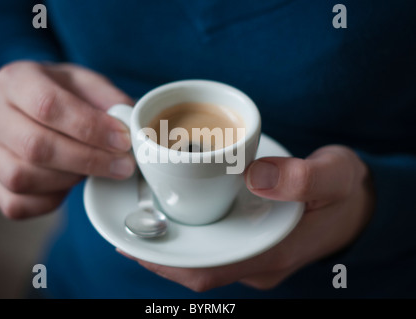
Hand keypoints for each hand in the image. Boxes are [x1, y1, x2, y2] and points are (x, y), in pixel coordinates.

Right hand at [0, 61, 134, 218]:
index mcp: (16, 79)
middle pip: (35, 146)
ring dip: (69, 179)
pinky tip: (69, 186)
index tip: (123, 141)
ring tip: (93, 170)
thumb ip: (111, 102)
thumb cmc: (68, 96)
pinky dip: (49, 202)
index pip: (48, 105)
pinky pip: (16, 205)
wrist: (40, 108)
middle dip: (88, 160)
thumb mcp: (91, 86)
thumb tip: (131, 126)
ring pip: (22, 178)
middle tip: (123, 165)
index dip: (90, 128)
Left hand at [117, 145, 374, 291]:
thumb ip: (302, 177)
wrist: (358, 203)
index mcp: (273, 251)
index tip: (133, 244)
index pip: (209, 269)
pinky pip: (213, 246)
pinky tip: (173, 216)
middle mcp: (258, 260)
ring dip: (170, 244)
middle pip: (197, 266)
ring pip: (203, 256)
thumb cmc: (344, 191)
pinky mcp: (253, 242)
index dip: (167, 262)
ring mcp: (255, 254)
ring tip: (139, 222)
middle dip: (158, 253)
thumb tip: (255, 177)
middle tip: (125, 228)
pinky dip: (189, 235)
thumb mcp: (333, 175)